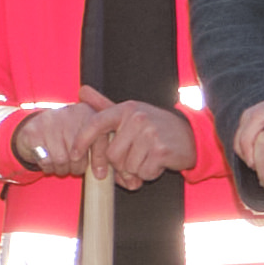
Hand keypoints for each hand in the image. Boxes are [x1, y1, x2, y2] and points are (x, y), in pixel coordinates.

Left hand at [71, 100, 190, 185]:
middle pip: (112, 155)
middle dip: (121, 164)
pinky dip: (149, 174)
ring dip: (136, 170)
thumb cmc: (154, 127)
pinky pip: (143, 173)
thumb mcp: (130, 113)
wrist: (190, 136)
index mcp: (126, 109)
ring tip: (148, 157)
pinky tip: (158, 162)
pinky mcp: (161, 150)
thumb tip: (81, 90)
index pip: (96, 123)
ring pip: (127, 167)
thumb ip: (104, 106)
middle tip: (136, 157)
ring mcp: (150, 133)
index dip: (81, 141)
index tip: (74, 155)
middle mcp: (137, 118)